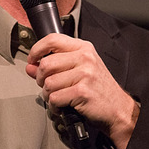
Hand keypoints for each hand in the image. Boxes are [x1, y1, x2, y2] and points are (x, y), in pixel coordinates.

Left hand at [26, 33, 137, 148]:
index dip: (36, 50)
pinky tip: (62, 106)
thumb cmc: (99, 88)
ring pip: (48, 83)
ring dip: (48, 94)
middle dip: (40, 78)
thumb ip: (54, 66)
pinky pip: (55, 98)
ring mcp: (85, 74)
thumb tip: (30, 67)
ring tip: (57, 97)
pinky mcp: (82, 92)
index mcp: (83, 48)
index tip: (32, 59)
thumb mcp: (79, 70)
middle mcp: (85, 58)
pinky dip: (54, 106)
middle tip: (46, 85)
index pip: (52, 39)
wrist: (118, 108)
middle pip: (46, 63)